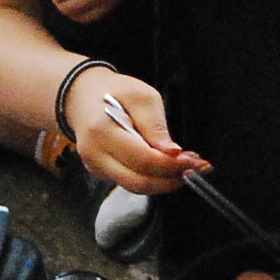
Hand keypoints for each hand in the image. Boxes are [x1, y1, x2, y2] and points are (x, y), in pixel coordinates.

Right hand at [65, 69, 206, 192]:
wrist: (83, 96)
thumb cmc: (115, 92)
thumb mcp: (141, 97)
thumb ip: (155, 126)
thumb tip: (172, 154)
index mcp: (102, 131)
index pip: (143, 160)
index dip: (172, 166)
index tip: (196, 161)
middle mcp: (95, 155)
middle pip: (139, 182)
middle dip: (171, 180)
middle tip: (196, 169)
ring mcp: (95, 167)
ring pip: (136, 187)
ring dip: (165, 182)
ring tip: (186, 166)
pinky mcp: (101, 172)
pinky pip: (131, 182)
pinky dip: (153, 178)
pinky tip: (167, 166)